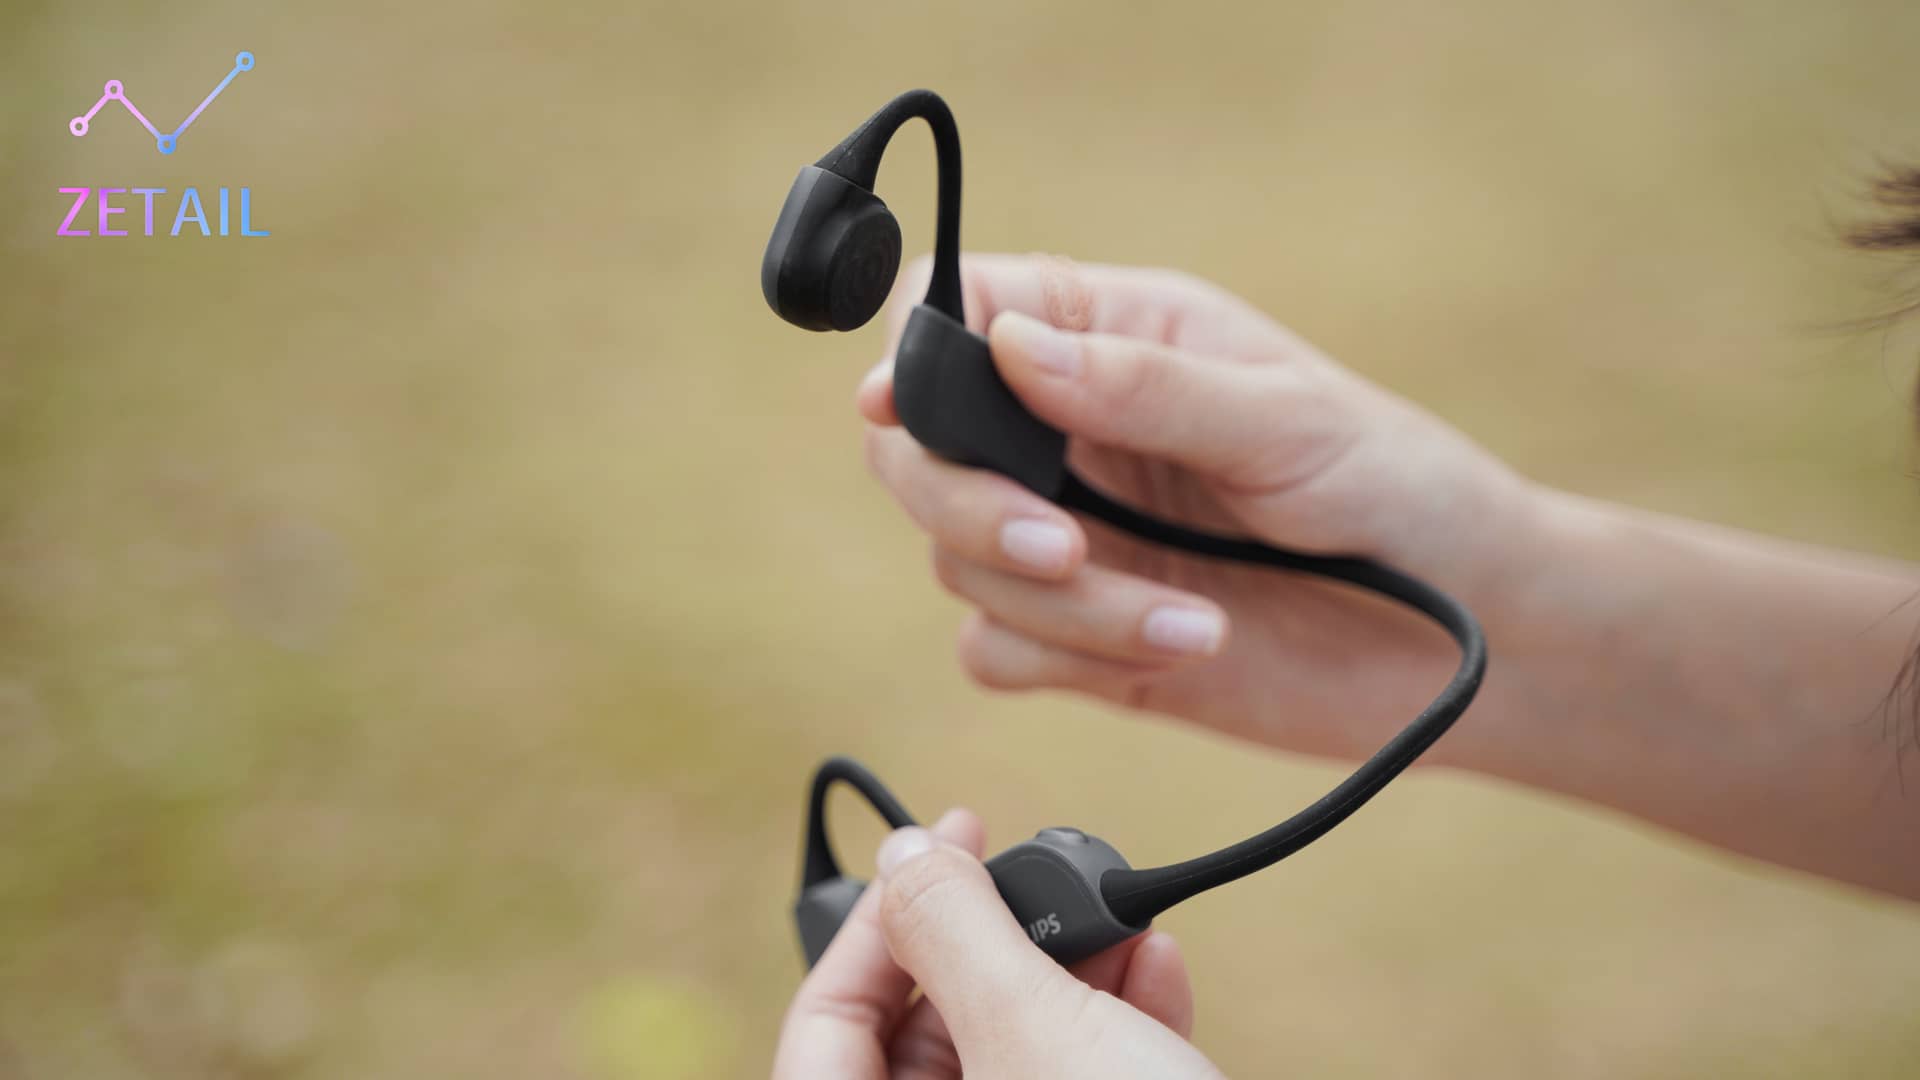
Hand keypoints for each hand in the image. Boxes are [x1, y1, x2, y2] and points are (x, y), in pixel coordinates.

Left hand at [773, 808, 1220, 1078]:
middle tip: (1037, 876)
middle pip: (927, 1026)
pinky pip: (1082, 1070)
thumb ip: (954, 930)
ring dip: (1074, 969)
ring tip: (1121, 918)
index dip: (872, 919)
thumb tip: (905, 853)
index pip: (824, 1022)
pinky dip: (1120, 1017)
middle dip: (996, 940)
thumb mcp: (1028, 1028)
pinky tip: (1159, 966)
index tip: (938, 842)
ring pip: (1015, 1043)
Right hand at [858, 254, 1539, 760]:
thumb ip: (1145, 387)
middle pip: (920, 453)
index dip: (910, 358)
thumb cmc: (1397, 488)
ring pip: (959, 563)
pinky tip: (1179, 646)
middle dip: (972, 507)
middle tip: (1063, 545)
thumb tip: (1009, 345)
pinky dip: (1068, 658)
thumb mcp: (1284, 418)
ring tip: (1193, 618)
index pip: (959, 313)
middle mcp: (1068, 434)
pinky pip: (998, 651)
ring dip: (1065, 604)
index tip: (901, 409)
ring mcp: (1069, 537)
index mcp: (1111, 337)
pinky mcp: (1082, 638)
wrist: (1469, 639)